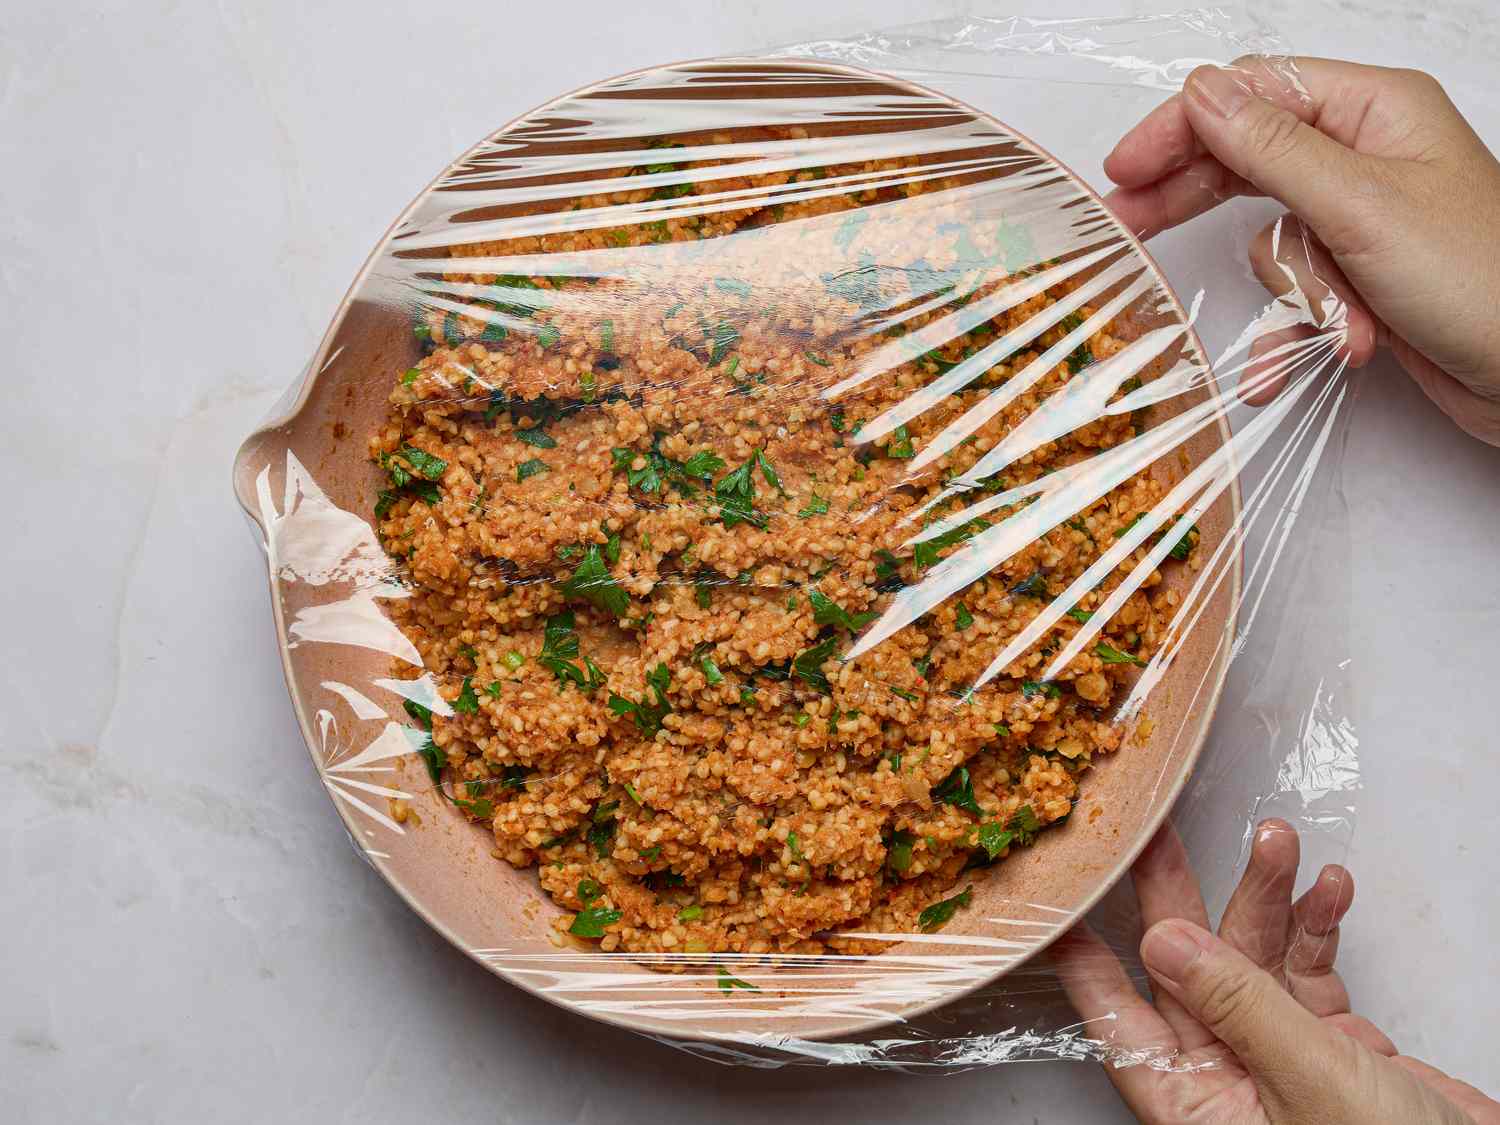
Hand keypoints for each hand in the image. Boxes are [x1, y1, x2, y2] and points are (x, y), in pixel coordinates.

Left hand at [1053, 820, 1499, 1123]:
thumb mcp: (1309, 1080)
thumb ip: (1238, 1006)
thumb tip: (1164, 944)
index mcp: (1198, 1109)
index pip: (1120, 1025)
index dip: (1087, 965)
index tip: (1062, 905)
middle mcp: (1229, 1081)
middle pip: (1185, 974)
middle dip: (1180, 899)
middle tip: (1159, 834)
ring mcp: (1280, 1059)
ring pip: (1252, 960)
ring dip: (1268, 898)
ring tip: (1276, 842)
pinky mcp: (1331, 1045)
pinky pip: (1308, 971)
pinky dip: (1318, 927)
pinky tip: (1326, 888)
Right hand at [1104, 57, 1499, 445]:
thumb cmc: (1482, 283)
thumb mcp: (1361, 208)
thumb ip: (1272, 149)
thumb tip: (1201, 96)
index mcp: (1376, 110)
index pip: (1253, 92)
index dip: (1183, 126)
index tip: (1125, 170)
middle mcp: (1366, 155)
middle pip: (1248, 160)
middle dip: (1199, 203)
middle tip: (1131, 224)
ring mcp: (1362, 219)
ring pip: (1271, 242)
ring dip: (1295, 297)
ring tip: (1335, 324)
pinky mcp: (1360, 277)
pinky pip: (1294, 294)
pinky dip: (1298, 331)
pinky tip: (1313, 358)